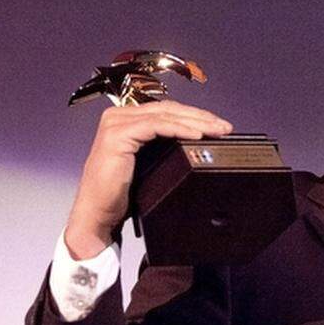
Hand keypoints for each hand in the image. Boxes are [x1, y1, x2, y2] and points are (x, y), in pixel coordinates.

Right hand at [64, 100, 231, 258]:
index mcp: (126, 120)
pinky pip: (154, 126)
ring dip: (195, 121)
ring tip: (217, 130)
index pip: (167, 111)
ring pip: (164, 115)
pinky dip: (178, 129)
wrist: (98, 215)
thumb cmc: (123, 195)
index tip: (220, 126)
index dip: (195, 115)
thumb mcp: (149, 165)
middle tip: (225, 127)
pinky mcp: (117, 135)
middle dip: (200, 116)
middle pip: (168, 109)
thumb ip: (165, 148)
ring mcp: (116, 124)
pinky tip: (197, 135)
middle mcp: (118, 117)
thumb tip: (199, 144)